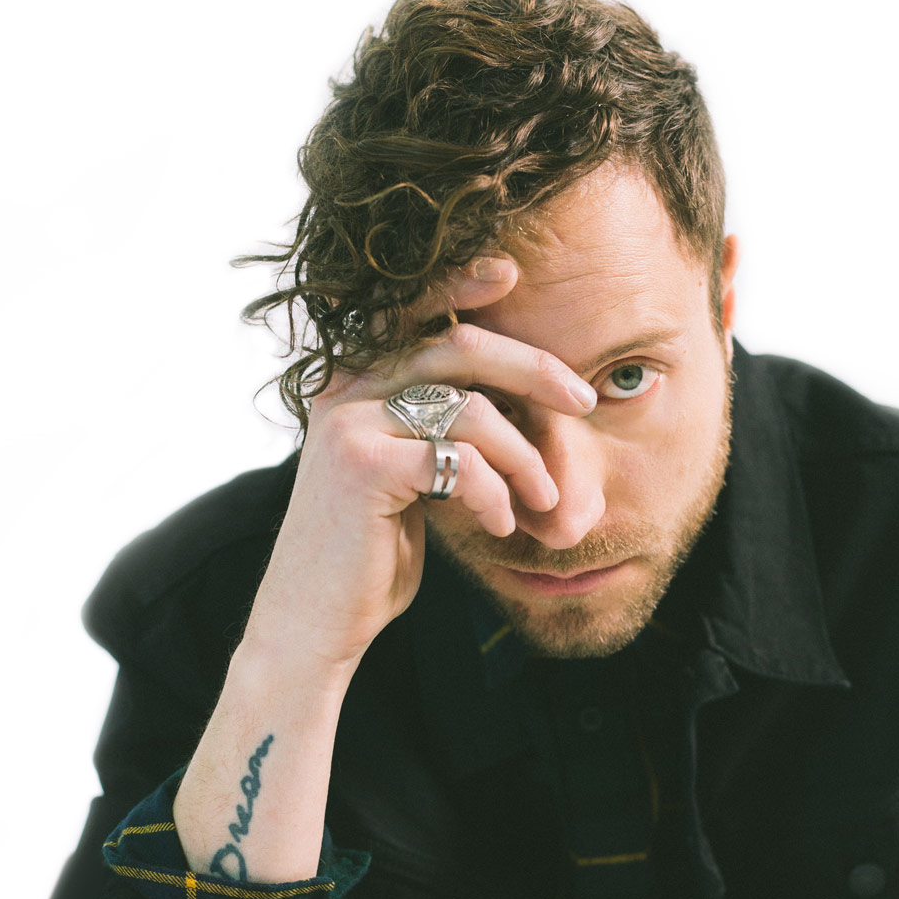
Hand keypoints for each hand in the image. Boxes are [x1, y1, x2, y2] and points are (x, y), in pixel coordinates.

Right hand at [241, 255, 599, 673]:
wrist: (314, 623)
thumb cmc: (371, 554)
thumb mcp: (411, 477)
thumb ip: (441, 431)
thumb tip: (516, 400)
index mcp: (352, 382)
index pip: (411, 313)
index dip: (460, 285)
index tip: (510, 275)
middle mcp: (344, 390)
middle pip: (458, 347)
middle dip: (534, 369)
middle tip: (583, 401)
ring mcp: (348, 424)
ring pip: (471, 410)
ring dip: (525, 457)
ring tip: (543, 500)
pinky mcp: (362, 467)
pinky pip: (459, 460)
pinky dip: (495, 493)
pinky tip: (500, 524)